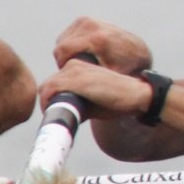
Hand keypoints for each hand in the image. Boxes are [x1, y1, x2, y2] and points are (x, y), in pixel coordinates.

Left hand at [38, 58, 153, 117]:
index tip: (57, 112)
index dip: (51, 99)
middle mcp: (74, 65)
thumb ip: (75, 102)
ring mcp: (75, 71)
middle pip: (47, 85)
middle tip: (57, 117)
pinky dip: (49, 103)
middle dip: (48, 102)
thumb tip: (62, 115)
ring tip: (59, 118)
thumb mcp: (92, 100)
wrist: (136, 95)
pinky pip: (50, 90)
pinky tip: (59, 114)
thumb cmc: (116, 100)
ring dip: (48, 103)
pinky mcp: (76, 79)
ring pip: (46, 88)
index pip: (53, 82)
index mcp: (78, 67)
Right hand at [52, 18, 150, 75]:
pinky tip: (83, 53)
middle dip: (64, 58)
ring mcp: (88, 20)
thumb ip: (91, 76)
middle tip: (77, 68)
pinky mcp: (86, 20)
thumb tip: (73, 79)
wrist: (139, 53)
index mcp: (97, 39)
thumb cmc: (126, 68)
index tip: (69, 73)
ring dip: (68, 52)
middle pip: (61, 45)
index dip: (62, 64)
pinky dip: (72, 44)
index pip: (62, 50)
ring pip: (62, 40)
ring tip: (82, 61)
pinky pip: (68, 35)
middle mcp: (91, 25)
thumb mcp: (109, 76)